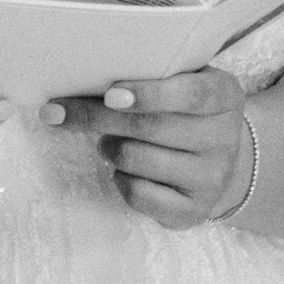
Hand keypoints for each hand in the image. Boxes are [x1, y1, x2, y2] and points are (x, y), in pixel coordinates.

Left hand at [86, 68, 253, 222]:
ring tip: (105, 142)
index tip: (109, 94)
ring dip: (108, 148)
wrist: (216, 162)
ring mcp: (213, 177)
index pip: (191, 94)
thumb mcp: (181, 82)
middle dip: (96, 117)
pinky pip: (139, 194)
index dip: (149, 94)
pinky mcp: (194, 210)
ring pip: (138, 159)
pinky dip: (120, 179)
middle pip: (150, 127)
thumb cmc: (183, 111)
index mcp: (225, 96)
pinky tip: (123, 170)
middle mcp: (225, 138)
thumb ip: (151, 74)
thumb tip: (84, 73)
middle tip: (58, 112)